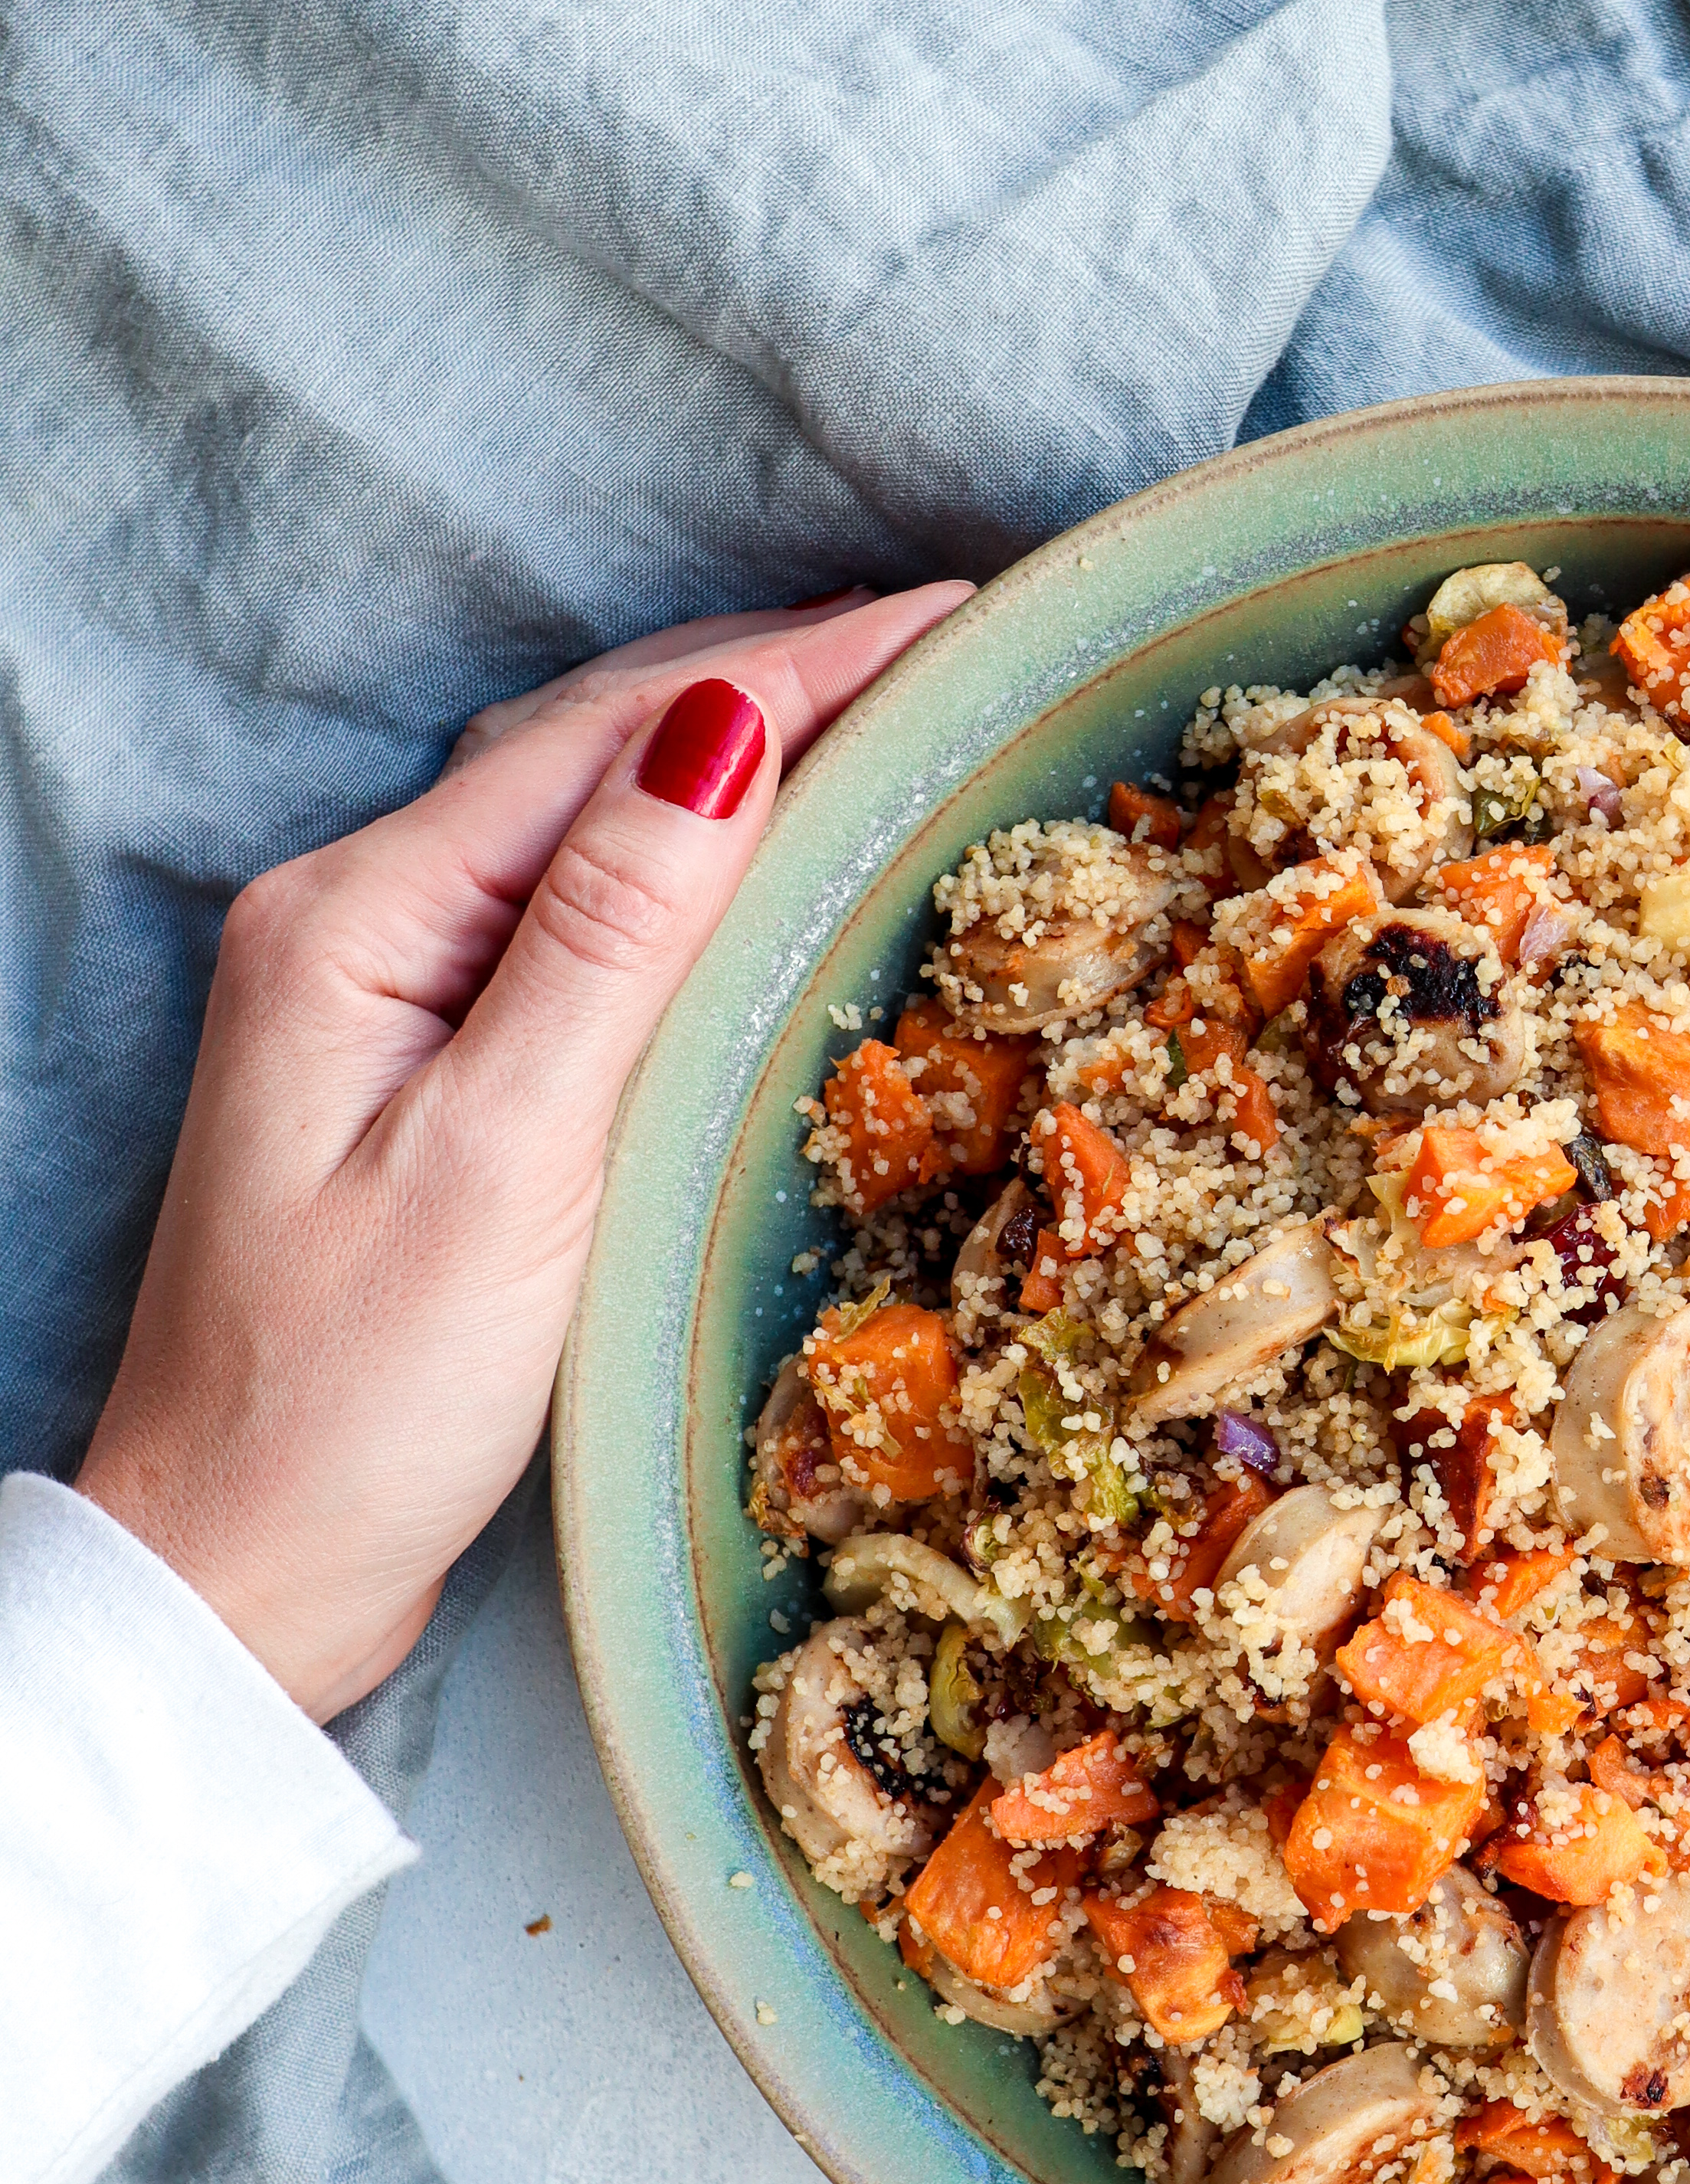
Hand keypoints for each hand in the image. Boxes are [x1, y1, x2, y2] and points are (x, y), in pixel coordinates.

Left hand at [76, 587, 969, 1718]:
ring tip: (890, 707)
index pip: (613, 737)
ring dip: (735, 748)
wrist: (239, 1571)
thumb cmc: (351, 1401)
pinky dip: (691, 855)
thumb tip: (722, 732)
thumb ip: (612, 940)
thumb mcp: (501, 1161)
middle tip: (955, 636)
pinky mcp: (423, 1067)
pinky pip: (579, 909)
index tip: (953, 613)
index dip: (795, 665)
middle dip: (777, 674)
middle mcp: (357, 921)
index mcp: (360, 918)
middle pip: (591, 745)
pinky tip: (765, 856)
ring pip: (587, 814)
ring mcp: (383, 992)